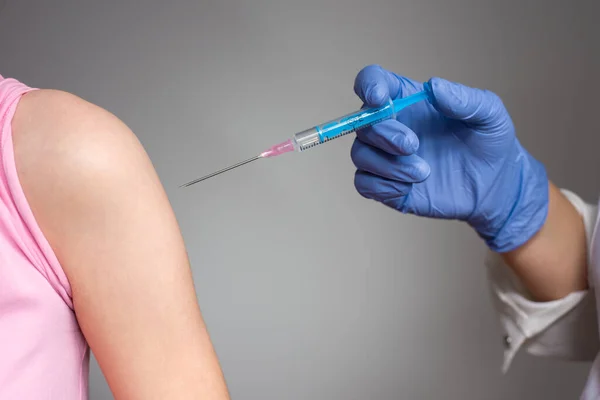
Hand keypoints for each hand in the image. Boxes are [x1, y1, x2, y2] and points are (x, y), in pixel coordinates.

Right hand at [351, 65, 548, 251]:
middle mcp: (391, 125)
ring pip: (361, 154)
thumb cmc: (490, 144)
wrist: (495, 187)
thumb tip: (434, 86)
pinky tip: (409, 187)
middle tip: (413, 145)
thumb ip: (465, 99)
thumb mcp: (490, 115)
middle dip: (384, 133)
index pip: (373, 81)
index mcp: (408, 99)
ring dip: (388, 164)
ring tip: (424, 173)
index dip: (369, 85)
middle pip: (363, 122)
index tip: (380, 98)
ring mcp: (386, 157)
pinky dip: (382, 185)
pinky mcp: (387, 186)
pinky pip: (364, 184)